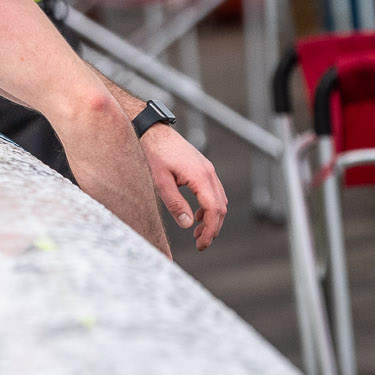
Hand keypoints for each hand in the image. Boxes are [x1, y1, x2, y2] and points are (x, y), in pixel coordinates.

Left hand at [140, 124, 227, 249]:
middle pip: (221, 207)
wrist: (153, 130)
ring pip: (220, 200)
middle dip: (213, 228)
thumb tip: (187, 225)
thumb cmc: (154, 153)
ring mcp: (208, 169)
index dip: (210, 230)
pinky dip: (209, 206)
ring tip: (198, 233)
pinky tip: (197, 215)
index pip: (214, 210)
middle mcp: (209, 172)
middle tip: (200, 244)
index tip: (201, 244)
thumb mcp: (160, 182)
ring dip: (212, 218)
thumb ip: (175, 203)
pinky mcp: (203, 168)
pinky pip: (214, 191)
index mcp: (200, 177)